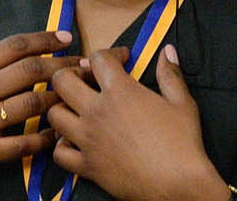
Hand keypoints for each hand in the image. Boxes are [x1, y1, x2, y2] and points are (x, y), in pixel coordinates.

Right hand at [0, 30, 78, 199]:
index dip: (44, 39)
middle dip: (63, 65)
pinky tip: (58, 134)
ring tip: (78, 97)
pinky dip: (46, 138)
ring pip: (32, 104)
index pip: (11, 46)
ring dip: (61, 99)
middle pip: (28, 71)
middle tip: (85, 66)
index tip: (67, 37)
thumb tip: (17, 57)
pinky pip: (23, 144)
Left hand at [47, 46, 229, 200]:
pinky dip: (62, 145)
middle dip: (72, 74)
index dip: (110, 53)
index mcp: (121, 92)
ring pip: (54, 115)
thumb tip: (168, 51)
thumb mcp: (182, 102)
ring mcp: (88, 140)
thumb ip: (171, 74)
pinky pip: (59, 152)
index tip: (121, 59)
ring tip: (78, 109)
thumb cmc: (182, 144)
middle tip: (87, 79)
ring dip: (62, 107)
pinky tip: (75, 141)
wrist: (178, 184)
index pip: (98, 58)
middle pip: (62, 81)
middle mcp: (97, 112)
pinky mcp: (86, 165)